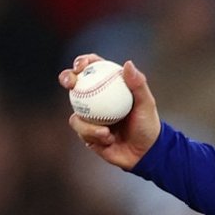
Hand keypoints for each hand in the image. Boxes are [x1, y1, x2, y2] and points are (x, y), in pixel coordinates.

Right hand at [60, 54, 161, 169]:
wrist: (144, 152)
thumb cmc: (147, 125)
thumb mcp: (146, 104)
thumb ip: (138, 84)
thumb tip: (128, 64)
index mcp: (109, 86)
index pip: (93, 68)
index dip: (83, 62)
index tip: (82, 65)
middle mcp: (96, 98)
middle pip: (74, 82)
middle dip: (67, 77)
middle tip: (71, 83)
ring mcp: (89, 115)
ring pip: (75, 110)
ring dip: (88, 123)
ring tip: (106, 132)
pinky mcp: (85, 132)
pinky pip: (81, 130)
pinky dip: (94, 135)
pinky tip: (107, 139)